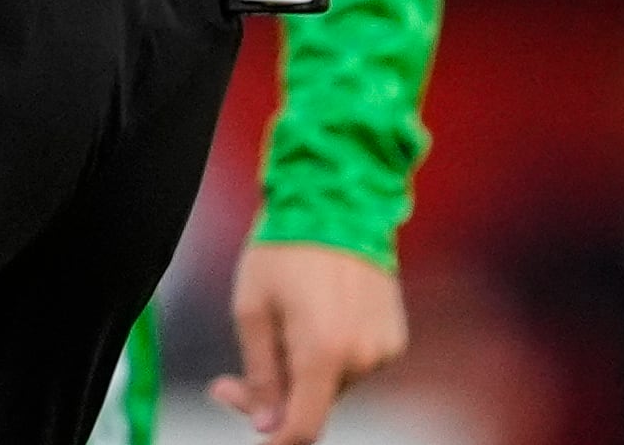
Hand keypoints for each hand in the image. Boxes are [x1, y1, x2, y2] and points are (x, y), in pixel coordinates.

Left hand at [212, 242, 406, 440]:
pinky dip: (329, 352)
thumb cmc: (284, 250)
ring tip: (283, 317)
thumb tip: (266, 427)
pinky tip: (313, 312)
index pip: (305, 427)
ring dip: (303, 369)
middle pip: (314, 403)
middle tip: (228, 381)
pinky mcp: (394, 338)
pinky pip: (353, 362)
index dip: (277, 439)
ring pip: (332, 383)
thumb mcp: (252, 310)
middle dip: (275, 395)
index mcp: (324, 353)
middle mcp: (362, 358)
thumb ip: (260, 374)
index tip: (255, 435)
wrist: (337, 202)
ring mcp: (384, 349)